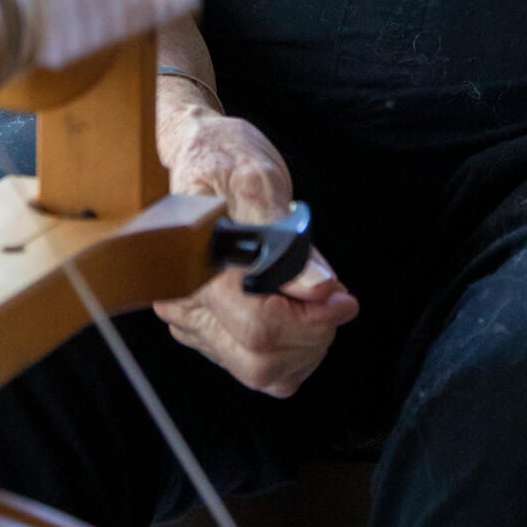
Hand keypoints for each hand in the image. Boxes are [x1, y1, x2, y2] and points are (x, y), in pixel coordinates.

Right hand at [153, 81, 358, 397]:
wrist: (199, 154)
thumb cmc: (222, 157)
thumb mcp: (257, 177)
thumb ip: (286, 236)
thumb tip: (318, 287)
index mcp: (193, 269)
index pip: (259, 324)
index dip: (311, 318)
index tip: (342, 296)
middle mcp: (185, 306)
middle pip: (262, 359)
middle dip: (314, 333)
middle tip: (335, 295)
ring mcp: (194, 325)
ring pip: (263, 373)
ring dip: (306, 347)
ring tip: (318, 301)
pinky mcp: (209, 333)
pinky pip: (258, 372)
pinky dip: (292, 356)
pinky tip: (303, 320)